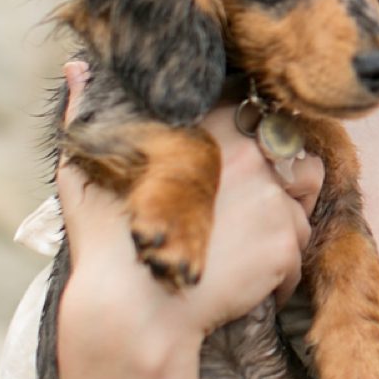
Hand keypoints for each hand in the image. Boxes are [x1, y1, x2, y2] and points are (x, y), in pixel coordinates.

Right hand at [55, 62, 326, 358]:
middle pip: (298, 156)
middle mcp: (249, 156)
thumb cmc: (104, 242)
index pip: (260, 111)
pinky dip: (279, 273)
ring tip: (240, 255)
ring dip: (279, 232)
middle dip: (285, 183)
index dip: (261, 135)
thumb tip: (78, 67)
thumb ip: (86, 113)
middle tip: (252, 216)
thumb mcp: (85, 169)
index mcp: (207, 130)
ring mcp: (272, 200)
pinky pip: (298, 254)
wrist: (131, 311)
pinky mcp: (284, 244)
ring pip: (301, 209)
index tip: (247, 166)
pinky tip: (246, 283)